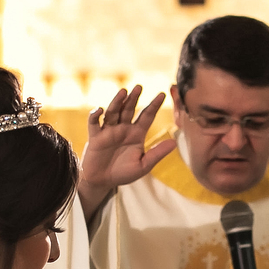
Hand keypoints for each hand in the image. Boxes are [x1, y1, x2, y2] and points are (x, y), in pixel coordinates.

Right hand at [78, 86, 176, 222]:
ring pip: (113, 112)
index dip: (154, 105)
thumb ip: (157, 153)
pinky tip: (100, 109)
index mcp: (136, 134)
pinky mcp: (95, 136)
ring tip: (123, 91)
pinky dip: (95, 115)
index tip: (162, 94)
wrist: (102, 182)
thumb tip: (174, 142)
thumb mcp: (143, 165)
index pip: (147, 116)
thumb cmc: (123, 173)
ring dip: (117, 102)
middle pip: (129, 109)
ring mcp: (109, 131)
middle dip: (134, 98)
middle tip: (139, 87)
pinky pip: (94, 123)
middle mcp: (123, 129)